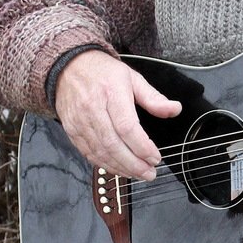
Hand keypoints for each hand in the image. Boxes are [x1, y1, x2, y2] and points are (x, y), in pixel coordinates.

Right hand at [54, 49, 181, 180]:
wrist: (68, 67)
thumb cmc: (102, 73)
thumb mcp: (132, 78)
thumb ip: (153, 97)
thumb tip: (174, 109)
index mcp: (111, 92)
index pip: (127, 127)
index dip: (142, 146)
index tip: (155, 157)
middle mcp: (92, 108)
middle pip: (113, 144)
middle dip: (133, 164)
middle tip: (149, 173)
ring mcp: (79, 121)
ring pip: (100, 152)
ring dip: (121, 168)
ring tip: (138, 174)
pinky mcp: (72, 130)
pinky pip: (88, 153)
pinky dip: (105, 165)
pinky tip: (120, 169)